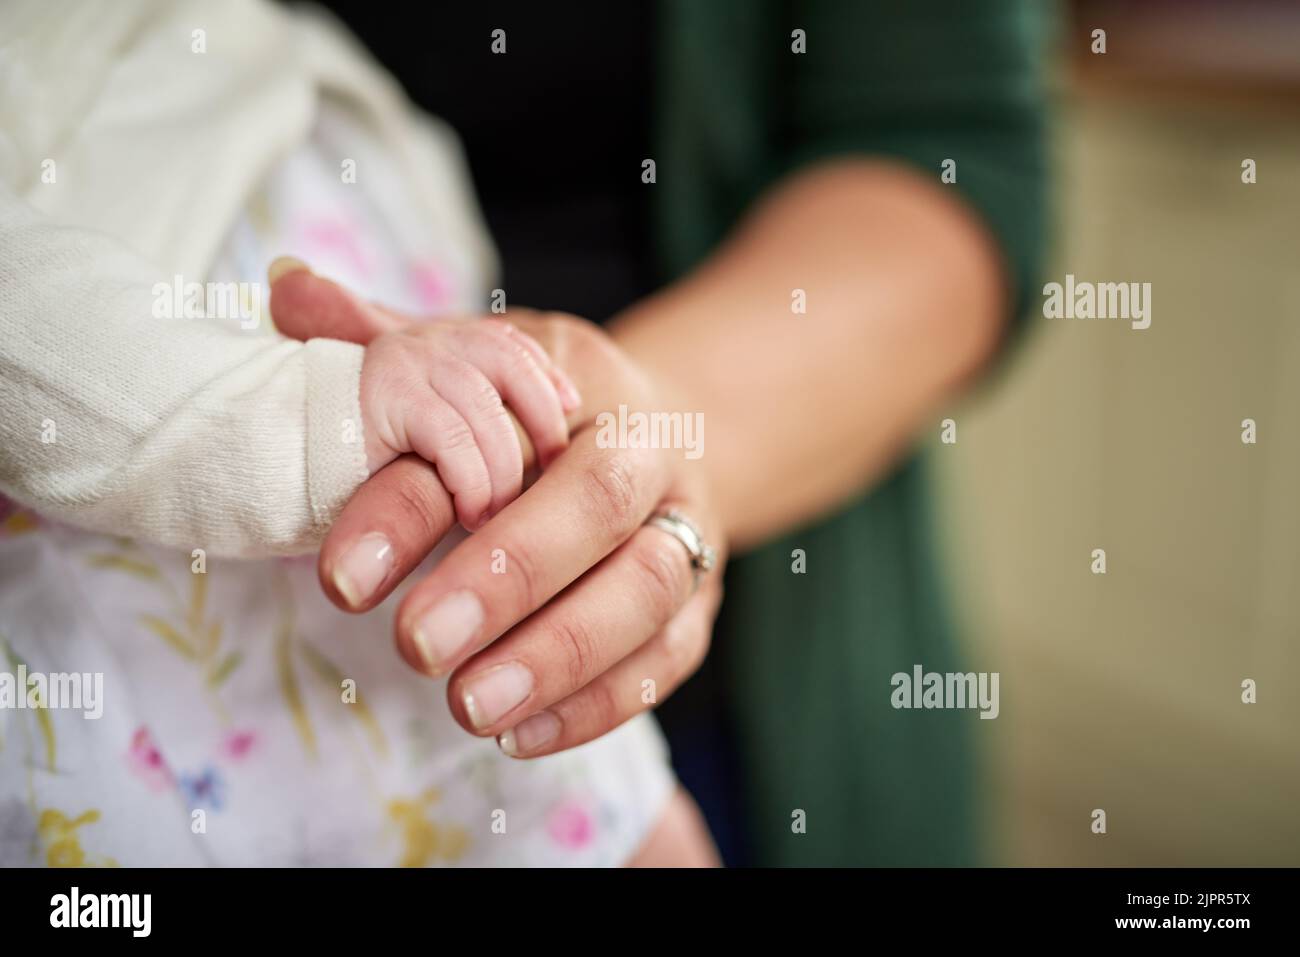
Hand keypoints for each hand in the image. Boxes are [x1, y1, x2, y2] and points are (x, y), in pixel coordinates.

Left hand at [270, 264, 726, 756]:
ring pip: (646, 591)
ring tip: (470, 706)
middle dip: (508, 577)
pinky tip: (520, 735)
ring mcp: (688, 531)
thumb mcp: (476, 362)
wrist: (674, 438)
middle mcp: (651, 452)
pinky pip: (666, 660)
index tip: (346, 573)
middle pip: (596, 507)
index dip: (422, 501)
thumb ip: (387, 339)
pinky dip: (599, 703)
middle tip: (418, 646)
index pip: (501, 433)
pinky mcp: (698, 607)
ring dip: (559, 654)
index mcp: (586, 381)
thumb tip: (287, 288)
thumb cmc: (550, 408)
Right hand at [361, 318, 580, 529]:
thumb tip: (524, 401)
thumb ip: (466, 417)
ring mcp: (399, 362)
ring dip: (500, 468)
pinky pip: (451, 435)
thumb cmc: (353, 459)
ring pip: (482, 407)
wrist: (266, 455)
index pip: (508, 343)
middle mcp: (417, 340)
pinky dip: (472, 478)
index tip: (572, 414)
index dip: (544, 378)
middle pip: (506, 363)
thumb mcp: (423, 433)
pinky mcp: (381, 396)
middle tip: (554, 474)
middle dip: (540, 420)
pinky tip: (472, 512)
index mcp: (433, 341)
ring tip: (498, 513)